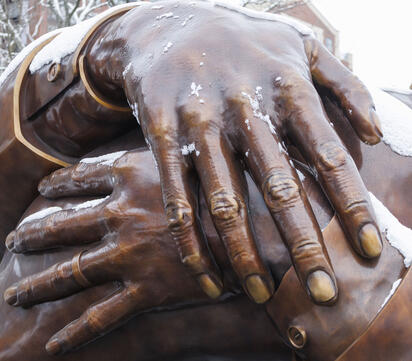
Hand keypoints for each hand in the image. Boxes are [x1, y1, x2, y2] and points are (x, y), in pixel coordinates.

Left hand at [4, 150, 219, 354]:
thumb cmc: (232, 185)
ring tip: (15, 295)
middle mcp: (122, 214)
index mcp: (133, 175)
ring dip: (39, 286)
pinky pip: (102, 316)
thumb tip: (158, 142)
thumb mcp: (193, 154)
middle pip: (63, 225)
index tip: (44, 187)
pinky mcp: (145, 290)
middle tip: (12, 243)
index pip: (82, 176)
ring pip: (71, 273)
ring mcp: (129, 254)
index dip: (60, 182)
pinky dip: (76, 333)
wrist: (260, 227)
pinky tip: (54, 345)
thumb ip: (167, 151)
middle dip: (33, 235)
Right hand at [88, 1, 382, 302]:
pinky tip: (204, 274)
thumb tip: (376, 134)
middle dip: (305, 246)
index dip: (353, 206)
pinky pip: (177, 195)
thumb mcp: (301, 45)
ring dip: (244, 254)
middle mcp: (245, 107)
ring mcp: (200, 121)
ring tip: (261, 296)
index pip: (330, 156)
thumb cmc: (244, 42)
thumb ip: (345, 84)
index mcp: (286, 86)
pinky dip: (190, 239)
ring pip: (225, 202)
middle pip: (280, 189)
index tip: (371, 250)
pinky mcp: (161, 132)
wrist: (168, 23)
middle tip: (325, 294)